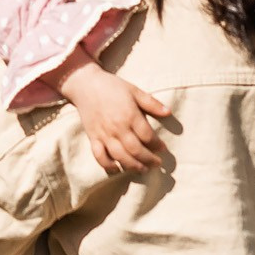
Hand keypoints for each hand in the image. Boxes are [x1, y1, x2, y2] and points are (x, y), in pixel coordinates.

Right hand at [52, 53, 170, 173]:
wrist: (85, 85)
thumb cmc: (112, 86)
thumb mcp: (134, 90)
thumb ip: (151, 103)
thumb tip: (169, 112)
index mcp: (130, 115)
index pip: (147, 136)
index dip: (157, 145)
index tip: (163, 148)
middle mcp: (117, 127)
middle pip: (136, 150)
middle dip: (149, 159)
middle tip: (157, 164)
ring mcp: (104, 134)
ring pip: (120, 156)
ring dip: (133, 166)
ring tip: (142, 169)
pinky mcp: (93, 138)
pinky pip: (100, 156)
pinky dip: (108, 165)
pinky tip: (117, 169)